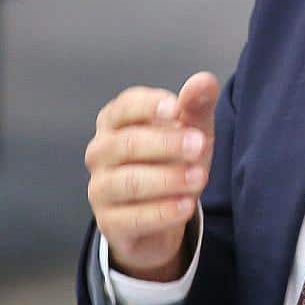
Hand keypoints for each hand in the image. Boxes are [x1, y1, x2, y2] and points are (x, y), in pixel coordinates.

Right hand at [85, 72, 218, 281]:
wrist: (164, 214)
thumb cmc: (172, 161)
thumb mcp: (190, 130)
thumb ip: (196, 105)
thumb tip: (203, 82)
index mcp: (115, 122)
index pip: (124, 107)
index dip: (149, 106)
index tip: (176, 109)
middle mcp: (101, 152)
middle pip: (127, 144)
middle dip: (166, 144)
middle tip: (198, 145)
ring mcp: (100, 189)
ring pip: (129, 181)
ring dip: (168, 179)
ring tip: (199, 177)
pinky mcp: (109, 223)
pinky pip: (133, 218)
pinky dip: (162, 212)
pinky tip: (186, 205)